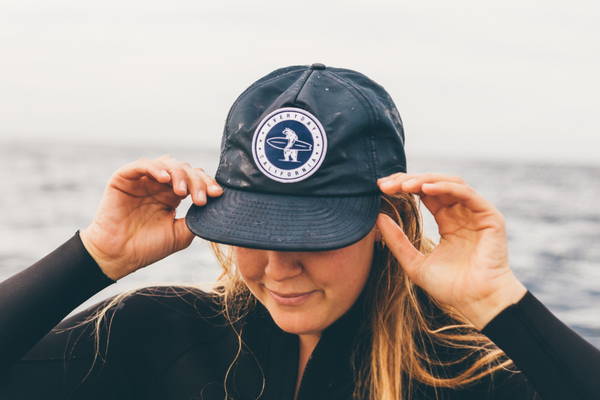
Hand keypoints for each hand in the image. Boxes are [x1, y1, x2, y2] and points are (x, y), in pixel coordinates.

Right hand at [80, 155, 222, 280]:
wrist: (118, 256)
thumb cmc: (148, 247)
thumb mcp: (180, 234)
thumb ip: (196, 219)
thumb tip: (215, 206)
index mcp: (173, 195)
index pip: (195, 181)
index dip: (207, 184)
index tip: (217, 194)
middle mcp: (159, 185)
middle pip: (185, 170)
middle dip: (197, 181)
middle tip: (201, 198)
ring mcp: (143, 180)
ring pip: (167, 164)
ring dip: (179, 174)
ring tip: (183, 192)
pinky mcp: (124, 178)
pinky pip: (142, 165)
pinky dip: (156, 168)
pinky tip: (165, 179)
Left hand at [376, 172, 526, 329]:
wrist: (476, 303)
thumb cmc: (449, 288)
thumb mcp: (414, 262)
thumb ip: (397, 240)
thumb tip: (377, 217)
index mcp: (447, 220)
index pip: (424, 193)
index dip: (403, 186)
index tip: (380, 187)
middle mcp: (461, 212)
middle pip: (434, 184)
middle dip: (409, 180)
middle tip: (386, 184)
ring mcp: (476, 212)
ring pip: (450, 183)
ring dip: (425, 180)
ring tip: (403, 186)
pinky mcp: (489, 216)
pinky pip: (466, 193)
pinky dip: (445, 187)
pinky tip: (425, 189)